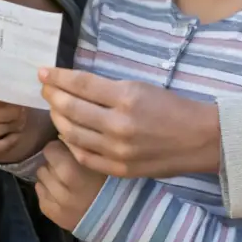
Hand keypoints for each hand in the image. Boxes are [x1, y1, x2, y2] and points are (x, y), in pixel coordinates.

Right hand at [0, 91, 55, 161]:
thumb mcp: (16, 87)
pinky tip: (11, 139)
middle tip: (20, 112)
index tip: (3, 99)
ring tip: (19, 123)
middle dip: (1, 114)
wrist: (23, 121)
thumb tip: (17, 82)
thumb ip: (11, 84)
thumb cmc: (17, 99)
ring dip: (3, 128)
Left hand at [35, 140, 106, 230]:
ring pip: (41, 180)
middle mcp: (63, 188)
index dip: (57, 148)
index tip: (66, 152)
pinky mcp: (55, 216)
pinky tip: (61, 193)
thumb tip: (62, 136)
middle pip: (44, 165)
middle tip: (65, 167)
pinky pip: (41, 197)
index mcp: (74, 170)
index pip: (50, 150)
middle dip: (53, 164)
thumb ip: (80, 148)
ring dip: (49, 178)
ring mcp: (58, 204)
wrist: (118, 214)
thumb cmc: (109, 181)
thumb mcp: (98, 158)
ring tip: (63, 180)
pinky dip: (48, 192)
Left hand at [39, 67, 221, 177]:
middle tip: (45, 88)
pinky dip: (70, 143)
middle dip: (52, 96)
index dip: (58, 77)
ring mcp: (117, 150)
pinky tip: (66, 133)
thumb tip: (74, 84)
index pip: (81, 84)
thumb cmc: (170, 107)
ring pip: (72, 133)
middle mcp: (119, 124)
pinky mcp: (119, 169)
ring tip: (53, 109)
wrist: (198, 138)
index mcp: (126, 97)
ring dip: (57, 119)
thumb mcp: (139, 87)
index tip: (43, 72)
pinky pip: (83, 155)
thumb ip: (106, 89)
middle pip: (71, 108)